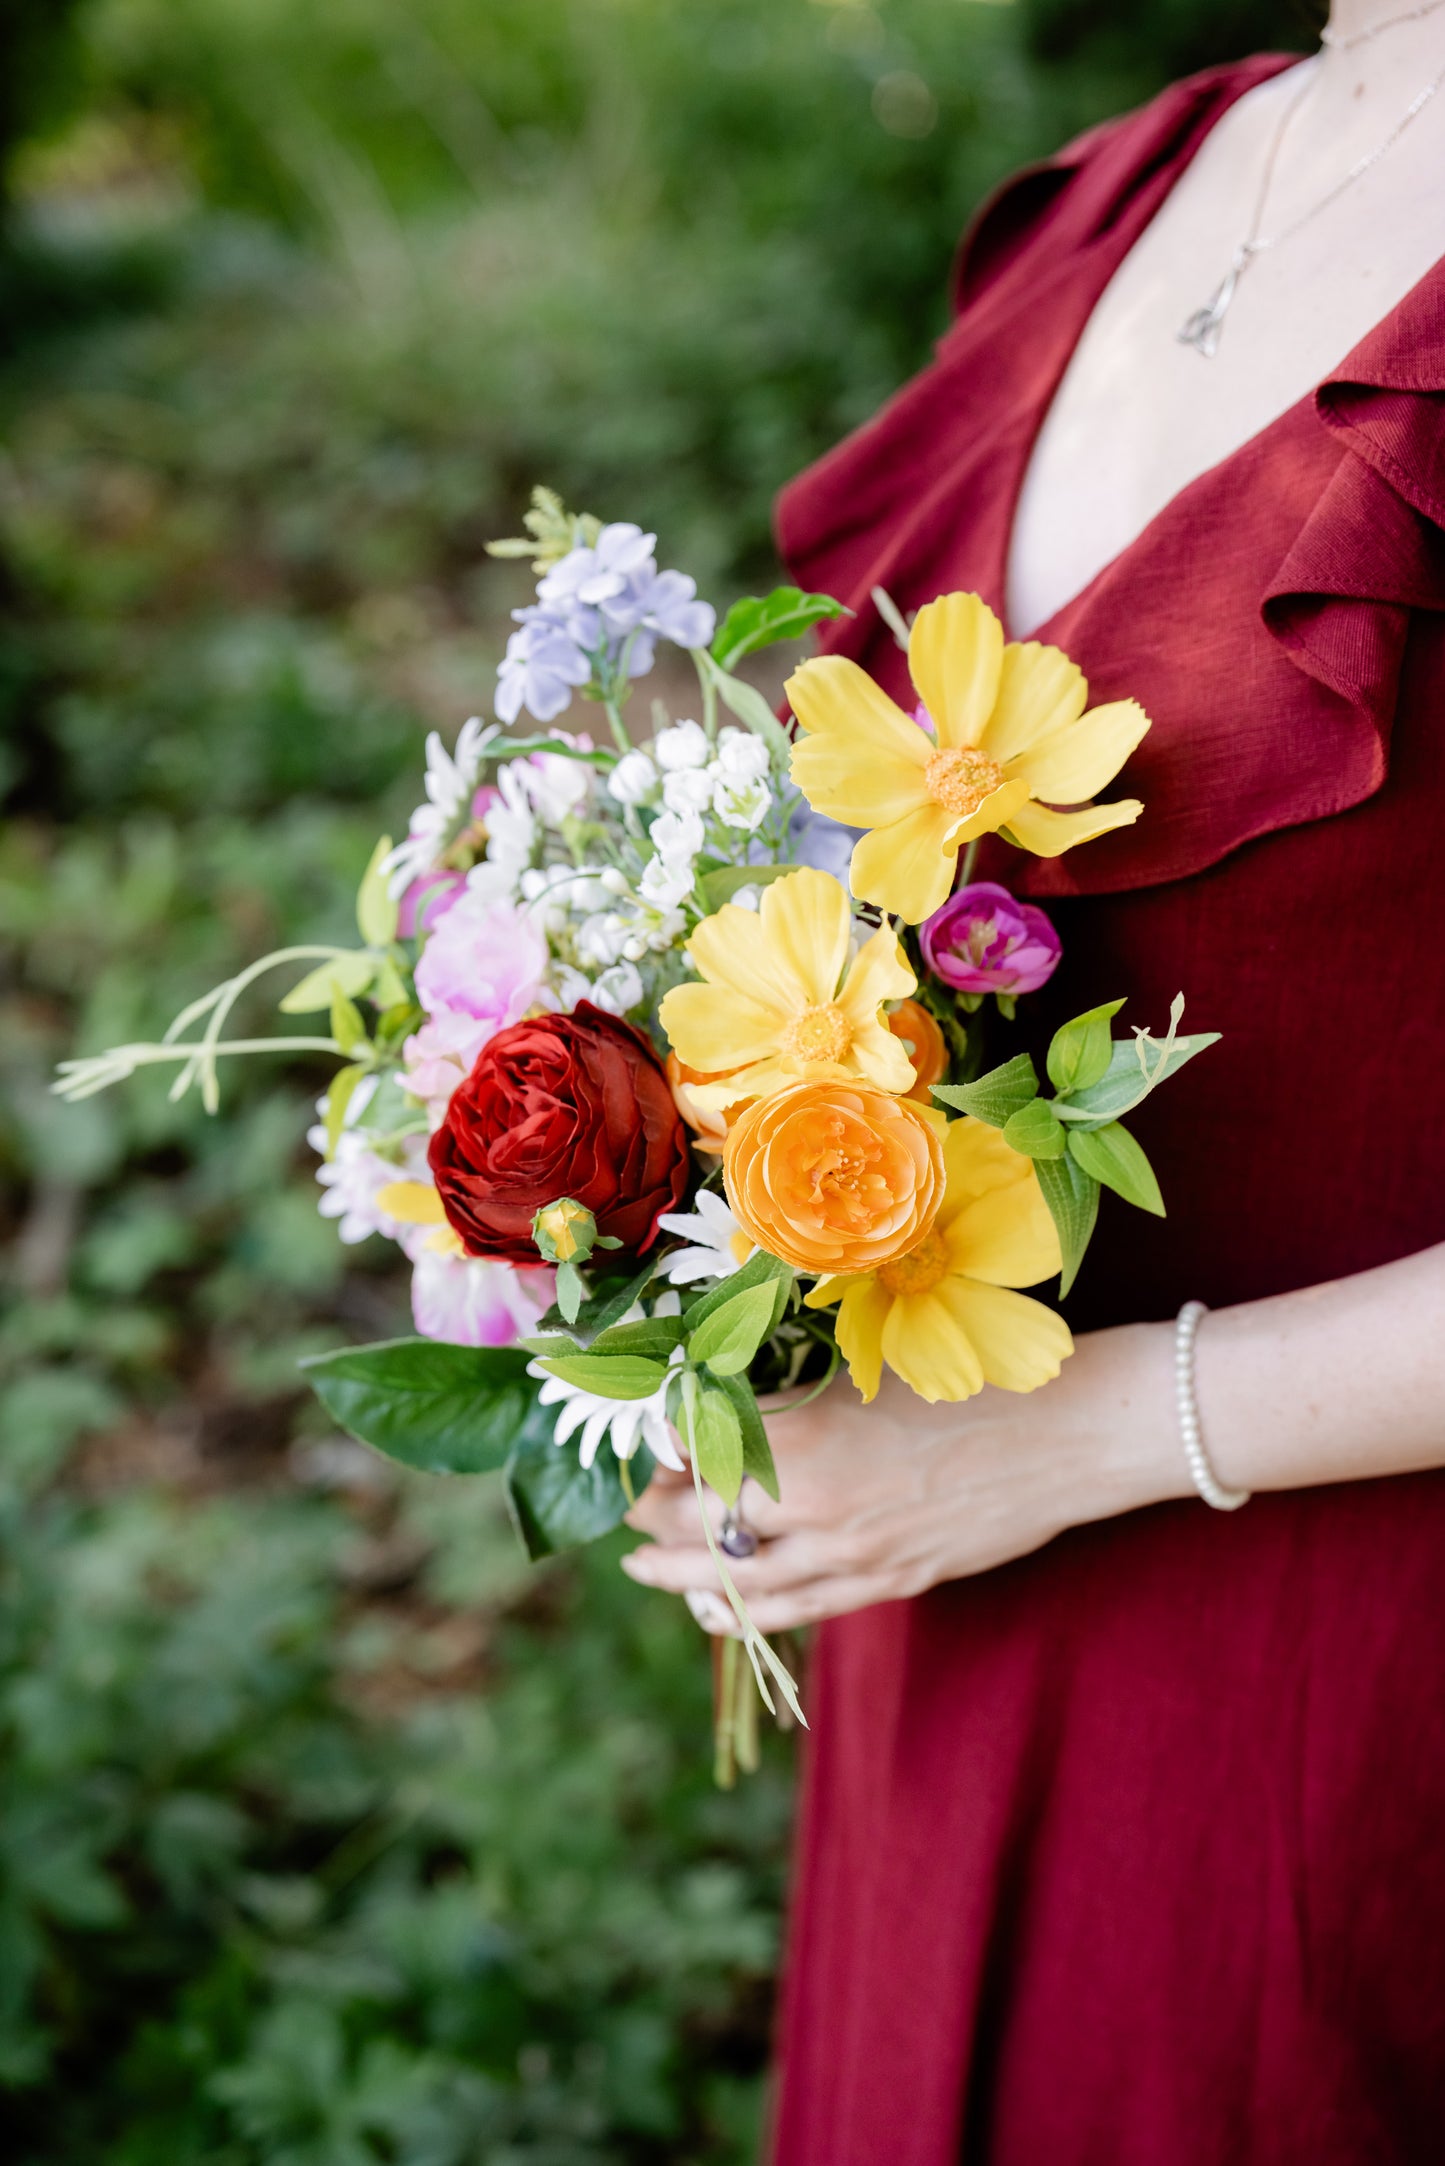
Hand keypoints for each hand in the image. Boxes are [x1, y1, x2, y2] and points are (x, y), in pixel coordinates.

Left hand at [621, 1320, 1185, 1631]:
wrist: (1067, 1434)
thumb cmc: (965, 1382)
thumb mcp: (862, 1377)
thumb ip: (785, 1405)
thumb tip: (715, 1412)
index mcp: (806, 1444)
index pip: (697, 1464)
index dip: (657, 1459)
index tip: (638, 1446)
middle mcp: (819, 1511)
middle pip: (706, 1528)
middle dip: (656, 1520)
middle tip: (629, 1507)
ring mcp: (855, 1558)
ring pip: (742, 1584)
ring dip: (684, 1576)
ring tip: (646, 1567)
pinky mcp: (890, 1582)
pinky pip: (799, 1609)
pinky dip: (748, 1610)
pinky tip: (717, 1606)